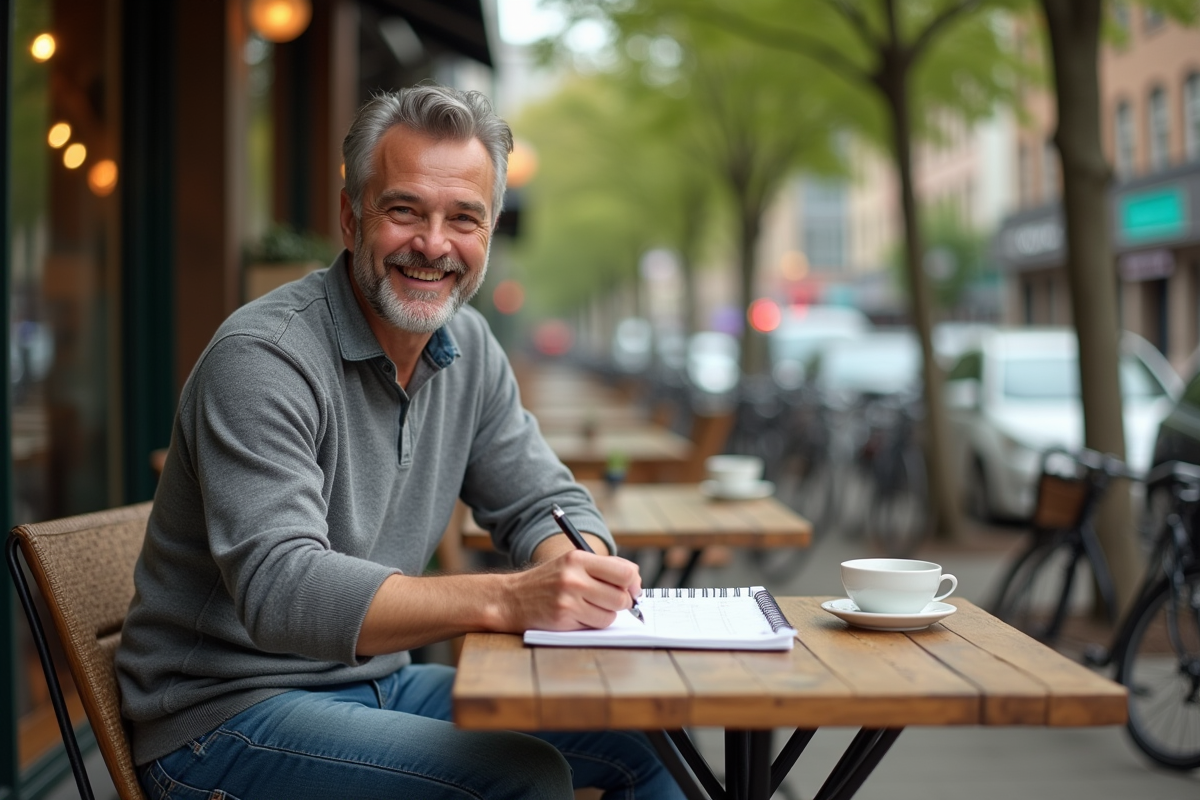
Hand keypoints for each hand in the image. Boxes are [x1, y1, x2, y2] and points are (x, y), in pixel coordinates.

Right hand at [505, 549, 641, 631]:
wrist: (512, 598)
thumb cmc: (548, 581)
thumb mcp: (571, 564)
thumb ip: (603, 568)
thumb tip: (635, 580)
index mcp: (578, 559)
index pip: (624, 572)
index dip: (634, 584)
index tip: (632, 589)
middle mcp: (574, 578)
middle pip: (621, 597)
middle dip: (623, 603)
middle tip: (614, 602)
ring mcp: (568, 600)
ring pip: (611, 615)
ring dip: (607, 614)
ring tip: (591, 607)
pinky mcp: (563, 619)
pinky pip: (595, 626)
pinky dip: (593, 624)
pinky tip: (579, 616)